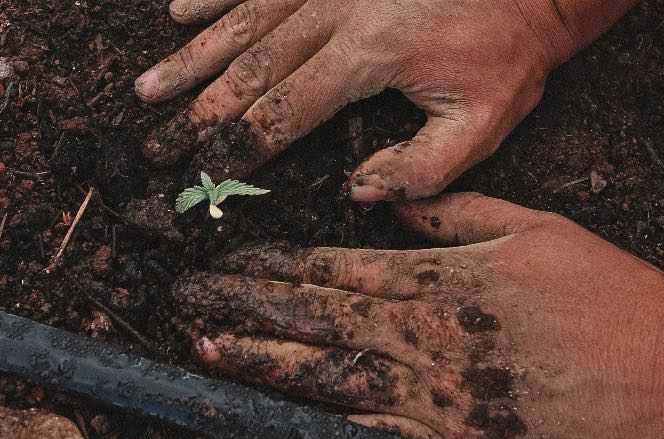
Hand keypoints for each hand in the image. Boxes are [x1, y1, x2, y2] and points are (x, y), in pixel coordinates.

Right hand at [136, 0, 575, 199]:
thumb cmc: (508, 55)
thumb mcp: (483, 124)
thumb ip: (420, 169)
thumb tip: (356, 190)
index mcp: (369, 56)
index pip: (286, 111)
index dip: (238, 145)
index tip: (199, 171)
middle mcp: (336, 10)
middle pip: (249, 68)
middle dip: (198, 111)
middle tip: (155, 142)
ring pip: (243, 21)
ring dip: (192, 58)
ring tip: (149, 88)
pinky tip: (179, 11)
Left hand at [174, 193, 663, 438]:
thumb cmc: (610, 301)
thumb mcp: (538, 230)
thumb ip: (457, 214)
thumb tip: (394, 202)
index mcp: (446, 282)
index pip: (342, 269)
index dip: (280, 266)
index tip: (234, 261)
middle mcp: (430, 337)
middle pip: (321, 320)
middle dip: (250, 308)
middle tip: (192, 301)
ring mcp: (438, 395)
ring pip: (331, 374)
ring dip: (264, 360)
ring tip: (210, 347)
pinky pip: (373, 428)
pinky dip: (321, 415)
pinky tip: (280, 407)